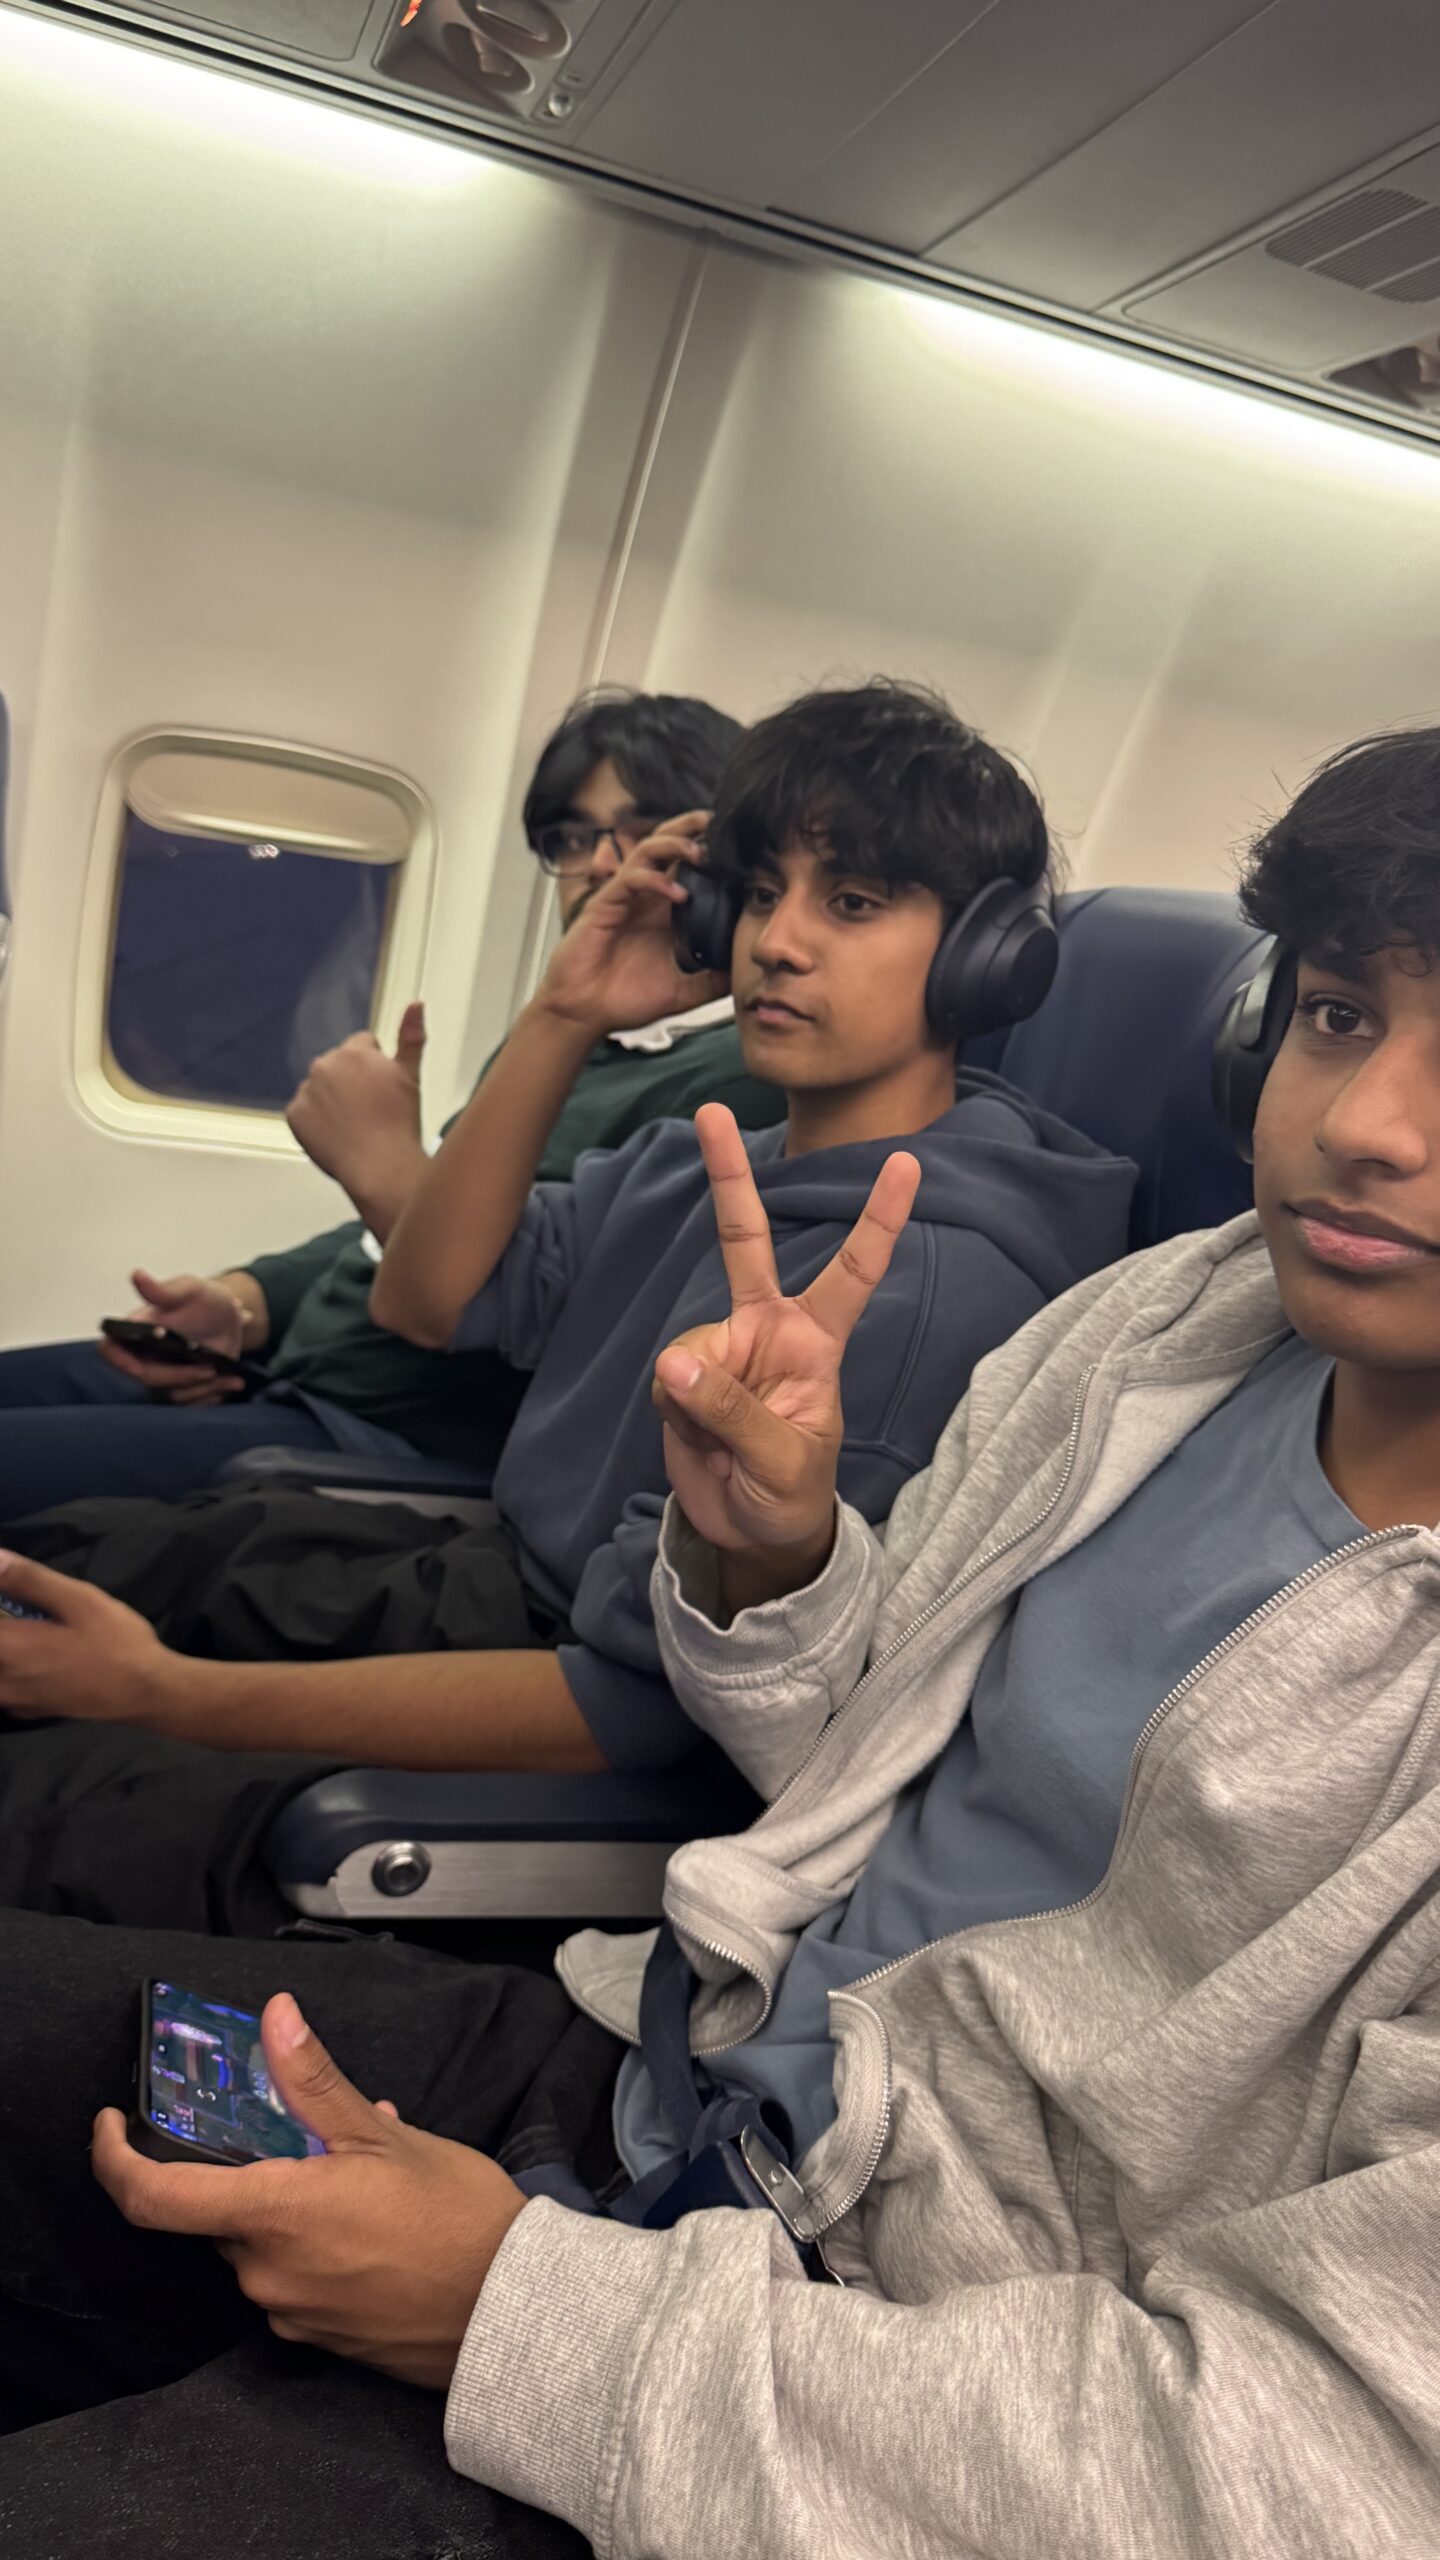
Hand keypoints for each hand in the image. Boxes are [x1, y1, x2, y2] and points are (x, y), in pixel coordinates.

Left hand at [0, 1550, 173, 1724]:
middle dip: (8, 1627)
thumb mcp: (78, 1599)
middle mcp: (3, 1679)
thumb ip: (29, 1579)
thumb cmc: (115, 1641)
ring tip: (33, 1632)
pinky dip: (11, 1672)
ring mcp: (16, 1700)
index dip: (1, 1605)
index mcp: (9, 1647)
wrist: (147, 1691)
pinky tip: (36, 1659)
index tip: (13, 1597)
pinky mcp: (31, 1711)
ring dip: (9, 1651)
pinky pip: (5, 1687)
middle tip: (24, 1610)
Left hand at [92, 1993, 527, 2391]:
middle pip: (219, 2213)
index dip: (114, 2159)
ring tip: (362, 2170)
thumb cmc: (456, 2220)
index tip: (110, 2124)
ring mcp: (291, 2310)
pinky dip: (312, 2239)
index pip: (154, 2198)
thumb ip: (315, 2082)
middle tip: (307, 2134)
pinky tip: (371, 2215)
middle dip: (250, 2170)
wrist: (511, 2314)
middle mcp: (266, 2272)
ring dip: (290, 2202)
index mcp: (274, 2216)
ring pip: (260, 2243)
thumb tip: (276, 2018)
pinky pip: (292, 2275)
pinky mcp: (319, 2336)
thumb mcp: (386, 2137)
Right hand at [99, 1268, 247, 1403]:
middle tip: (209, 1367)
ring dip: (201, 1388)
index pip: (111, 1350)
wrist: (229, 1316)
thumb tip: (137, 1275)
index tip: (139, 1368)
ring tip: (224, 1373)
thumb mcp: (188, 1288)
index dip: (120, 1362)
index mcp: (137, 1331)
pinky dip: (213, 1395)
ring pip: (172, 1395)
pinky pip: (192, 1403)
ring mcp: (164, 1373)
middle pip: (148, 1380)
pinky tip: (232, 1381)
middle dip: (179, 1377)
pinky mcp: (183, 1387)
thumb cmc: (203, 1299)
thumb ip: (163, 1289)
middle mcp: (145, 1355)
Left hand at [286, 1003, 427, 1239]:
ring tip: (355, 1124)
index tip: (382, 1090)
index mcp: (354, 1051)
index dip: (375, 1069)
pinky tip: (337, 1134)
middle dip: (350, 1082)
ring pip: (319, 1089)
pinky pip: (303, 1113)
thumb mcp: (411, 1075)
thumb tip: (416, 1004)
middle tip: (370, 1109)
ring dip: (331, 1101)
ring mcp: (307, 1090)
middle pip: (338, 1066)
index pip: (361, 1045)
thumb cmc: (398, 1125)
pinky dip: (315, 1122)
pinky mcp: (294, 1116)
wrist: (381, 1167)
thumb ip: (411, 1035)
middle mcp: (325, 1065)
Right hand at [538, 815, 726, 1036]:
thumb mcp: (684, 991)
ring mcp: (626, 897)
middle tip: (719, 821)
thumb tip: (749, 974)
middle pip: (670, 845)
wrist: (585, 1013)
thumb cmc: (625, 998)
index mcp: (666, 911)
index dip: (713, 852)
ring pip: (649, 850)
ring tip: (699, 852)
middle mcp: (648, 897)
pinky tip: (676, 894)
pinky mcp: (605, 904)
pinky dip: (654, 880)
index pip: (691, 868)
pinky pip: (630, 879)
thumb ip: (714, 980)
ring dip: (675, 844)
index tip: (742, 848)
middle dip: (693, 827)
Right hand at [652, 1107, 919, 1582]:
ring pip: (691, 1346)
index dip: (878, 1219)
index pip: (853, 1271)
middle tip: (708, 1110)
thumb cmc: (791, 1495)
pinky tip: (695, 1437)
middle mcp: (770, 1330)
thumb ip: (733, 1412)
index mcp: (817, 1342)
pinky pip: (666, 1381)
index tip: (907, 1163)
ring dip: (696, 1398)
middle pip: (747, 1240)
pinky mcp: (685, 1376)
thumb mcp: (782, 1462)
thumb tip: (673, 1364)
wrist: (753, 1534)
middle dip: (728, 1176)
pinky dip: (674, 1412)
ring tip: (723, 1445)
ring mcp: (724, 1350)